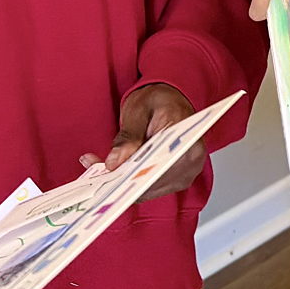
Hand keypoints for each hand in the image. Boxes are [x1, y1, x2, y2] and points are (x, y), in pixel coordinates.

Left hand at [79, 84, 203, 200]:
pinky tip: (117, 170)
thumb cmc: (158, 100)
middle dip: (123, 178)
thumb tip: (114, 162)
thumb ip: (128, 136)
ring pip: (148, 188)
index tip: (110, 172)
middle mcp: (191, 160)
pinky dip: (131, 182)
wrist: (169, 100)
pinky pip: (149, 188)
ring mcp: (185, 172)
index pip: (159, 165)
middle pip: (153, 181)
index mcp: (187, 138)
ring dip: (124, 181)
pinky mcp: (175, 180)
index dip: (133, 173)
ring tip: (103, 167)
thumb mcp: (138, 110)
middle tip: (98, 168)